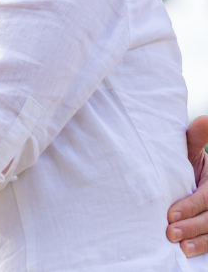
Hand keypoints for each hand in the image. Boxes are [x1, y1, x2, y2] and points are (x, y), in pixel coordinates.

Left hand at [167, 115, 207, 256]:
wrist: (202, 176)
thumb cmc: (193, 165)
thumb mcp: (194, 153)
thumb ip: (195, 140)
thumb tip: (202, 118)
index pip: (207, 198)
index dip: (190, 207)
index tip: (169, 214)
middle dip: (192, 226)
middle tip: (170, 233)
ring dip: (200, 242)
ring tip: (181, 247)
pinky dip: (205, 248)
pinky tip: (189, 253)